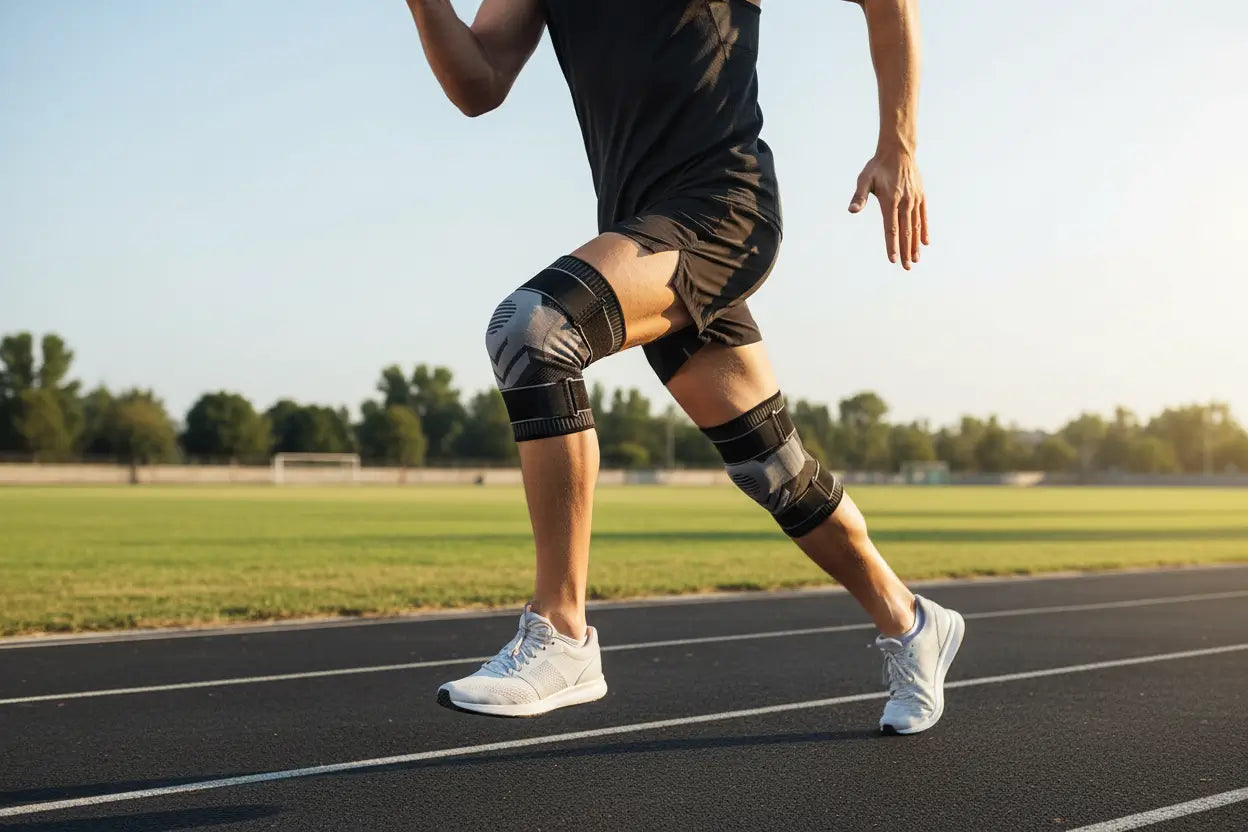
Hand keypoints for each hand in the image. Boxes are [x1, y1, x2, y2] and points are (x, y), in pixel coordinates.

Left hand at [848, 150, 928, 268]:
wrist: (899, 150)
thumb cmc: (878, 166)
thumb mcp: (865, 179)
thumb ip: (859, 196)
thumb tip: (852, 210)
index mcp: (890, 200)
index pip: (891, 228)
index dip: (892, 244)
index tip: (892, 259)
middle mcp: (904, 202)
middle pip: (905, 231)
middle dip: (905, 251)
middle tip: (906, 267)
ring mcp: (914, 200)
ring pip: (915, 226)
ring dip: (915, 244)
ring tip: (915, 260)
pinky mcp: (921, 196)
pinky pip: (923, 216)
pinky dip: (924, 230)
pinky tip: (924, 243)